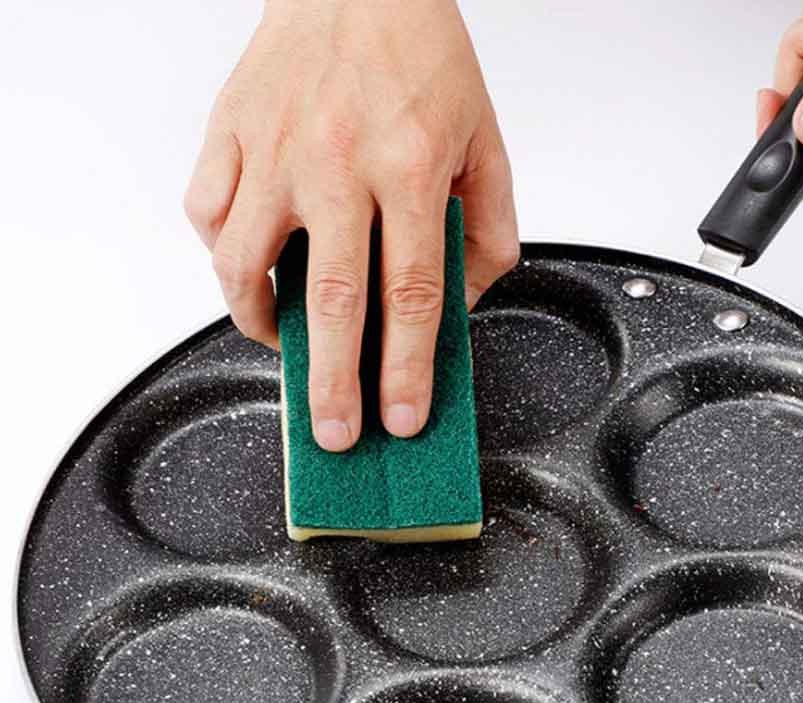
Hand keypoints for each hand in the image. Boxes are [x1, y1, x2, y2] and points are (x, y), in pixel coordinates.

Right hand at [184, 0, 518, 450]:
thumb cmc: (421, 57)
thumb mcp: (484, 143)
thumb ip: (483, 231)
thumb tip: (460, 306)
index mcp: (409, 168)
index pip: (410, 294)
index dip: (406, 368)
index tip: (401, 417)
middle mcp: (336, 163)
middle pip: (330, 299)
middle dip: (332, 382)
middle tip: (334, 434)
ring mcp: (274, 148)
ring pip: (244, 261)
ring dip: (259, 323)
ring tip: (281, 349)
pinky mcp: (229, 130)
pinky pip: (207, 212)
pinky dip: (221, 255)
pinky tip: (246, 270)